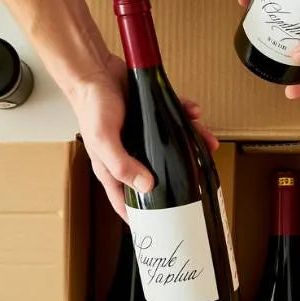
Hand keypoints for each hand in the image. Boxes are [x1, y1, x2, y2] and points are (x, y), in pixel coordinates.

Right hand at [67, 51, 217, 219]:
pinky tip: (194, 113)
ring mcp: (142, 136)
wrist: (95, 71)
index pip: (127, 202)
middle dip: (178, 179)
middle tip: (199, 184)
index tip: (161, 229)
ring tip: (207, 145)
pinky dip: (186, 116)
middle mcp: (129, 155)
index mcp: (113, 168)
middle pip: (156, 176)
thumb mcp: (104, 141)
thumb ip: (123, 165)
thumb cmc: (92, 106)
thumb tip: (148, 186)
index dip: (142, 218)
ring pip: (171, 147)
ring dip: (190, 144)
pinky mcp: (151, 116)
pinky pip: (174, 119)